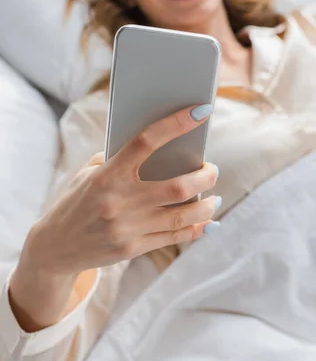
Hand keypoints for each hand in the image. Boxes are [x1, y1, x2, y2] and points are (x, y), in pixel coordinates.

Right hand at [9, 105, 218, 330]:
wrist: (55, 246)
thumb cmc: (77, 200)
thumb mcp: (90, 173)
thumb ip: (121, 159)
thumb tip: (166, 146)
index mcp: (107, 174)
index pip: (146, 141)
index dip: (176, 124)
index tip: (201, 111)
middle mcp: (118, 201)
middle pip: (177, 186)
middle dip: (205, 175)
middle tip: (212, 169)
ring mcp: (126, 228)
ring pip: (182, 215)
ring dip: (207, 205)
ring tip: (215, 196)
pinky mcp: (131, 249)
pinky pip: (174, 237)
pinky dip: (196, 228)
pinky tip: (207, 220)